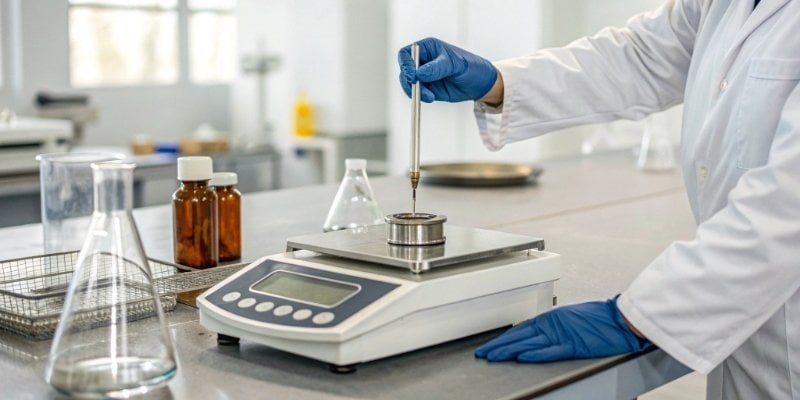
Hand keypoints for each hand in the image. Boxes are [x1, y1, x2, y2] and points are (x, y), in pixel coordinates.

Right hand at [398, 37, 497, 102]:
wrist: (480, 83)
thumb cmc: (470, 66)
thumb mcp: (455, 64)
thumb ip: (437, 68)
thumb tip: (419, 74)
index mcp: (427, 48)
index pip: (406, 54)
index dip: (406, 65)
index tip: (413, 77)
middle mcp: (422, 61)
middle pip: (405, 70)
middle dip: (409, 81)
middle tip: (418, 90)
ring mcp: (423, 75)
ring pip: (409, 84)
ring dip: (416, 91)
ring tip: (430, 96)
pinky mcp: (427, 88)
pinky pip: (416, 93)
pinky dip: (420, 97)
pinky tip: (431, 98)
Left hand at [475, 296, 650, 362]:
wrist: (620, 319)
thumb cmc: (599, 320)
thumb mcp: (569, 321)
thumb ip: (553, 330)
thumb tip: (536, 338)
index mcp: (550, 320)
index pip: (521, 331)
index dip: (504, 339)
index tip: (490, 346)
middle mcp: (552, 325)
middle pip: (519, 337)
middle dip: (499, 346)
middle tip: (482, 353)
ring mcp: (562, 335)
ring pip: (529, 343)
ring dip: (509, 350)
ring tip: (493, 356)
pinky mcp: (573, 345)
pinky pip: (550, 350)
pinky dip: (535, 353)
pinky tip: (521, 356)